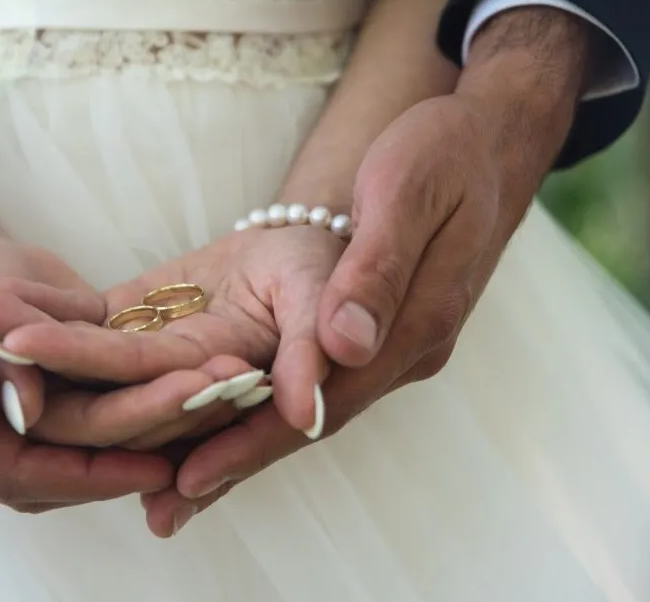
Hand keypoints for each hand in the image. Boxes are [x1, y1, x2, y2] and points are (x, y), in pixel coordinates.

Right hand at [0, 101, 171, 509]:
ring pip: (12, 466)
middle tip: (183, 451)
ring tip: (160, 437)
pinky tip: (100, 412)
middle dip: (103, 470)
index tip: (159, 462)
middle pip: (18, 480)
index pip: (6, 469)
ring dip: (86, 458)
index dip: (86, 472)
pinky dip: (55, 436)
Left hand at [0, 223, 345, 439]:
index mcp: (231, 388)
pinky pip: (81, 317)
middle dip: (45, 372)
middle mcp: (180, 386)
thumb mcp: (329, 301)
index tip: (50, 395)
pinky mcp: (133, 322)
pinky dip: (39, 302)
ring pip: (81, 357)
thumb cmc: (333, 267)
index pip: (167, 406)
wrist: (311, 245)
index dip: (113, 404)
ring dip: (27, 336)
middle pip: (106, 390)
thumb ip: (316, 354)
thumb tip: (307, 414)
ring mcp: (150, 356)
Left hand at [141, 8, 591, 535]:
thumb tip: (346, 348)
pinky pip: (318, 382)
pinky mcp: (379, 332)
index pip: (328, 400)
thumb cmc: (442, 152)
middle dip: (239, 461)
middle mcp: (406, 349)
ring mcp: (395, 345)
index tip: (195, 474)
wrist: (485, 142)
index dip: (257, 440)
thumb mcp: (409, 190)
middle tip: (165, 506)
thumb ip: (378, 268)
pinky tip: (225, 423)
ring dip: (248, 446)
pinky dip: (268, 408)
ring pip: (313, 409)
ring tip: (177, 485)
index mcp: (417, 321)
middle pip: (312, 420)